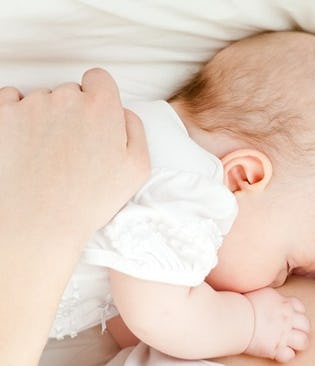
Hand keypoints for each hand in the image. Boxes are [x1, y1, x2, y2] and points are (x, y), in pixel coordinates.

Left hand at [0, 68, 149, 241]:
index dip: (98, 96)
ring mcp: (30, 105)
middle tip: (72, 145)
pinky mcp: (1, 115)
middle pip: (70, 92)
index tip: (94, 115)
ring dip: (43, 117)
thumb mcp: (137, 168)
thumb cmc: (87, 200)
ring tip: (45, 152)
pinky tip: (22, 141)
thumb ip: (135, 129)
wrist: (39, 221)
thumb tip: (123, 112)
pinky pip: (8, 99)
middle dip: (71, 112)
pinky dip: (14, 114)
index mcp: (102, 107)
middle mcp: (66, 99)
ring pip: (40, 99)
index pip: (99, 79)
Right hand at [244, 287, 309, 362]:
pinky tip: (279, 352)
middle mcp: (288, 319)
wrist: (237, 318)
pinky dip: (286, 355)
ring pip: (303, 341)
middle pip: (306, 325)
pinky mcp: (275, 348)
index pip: (301, 308)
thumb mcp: (264, 292)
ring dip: (299, 343)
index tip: (292, 317)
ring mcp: (283, 334)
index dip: (298, 313)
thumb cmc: (245, 303)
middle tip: (293, 332)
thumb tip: (272, 295)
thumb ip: (273, 295)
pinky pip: (289, 355)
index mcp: (285, 304)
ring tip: (291, 344)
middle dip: (302, 329)